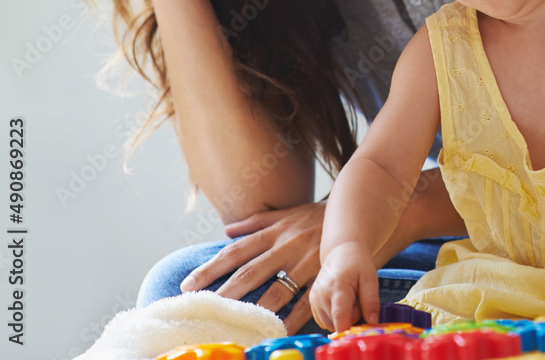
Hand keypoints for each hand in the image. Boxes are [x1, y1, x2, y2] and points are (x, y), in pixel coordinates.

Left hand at [179, 201, 324, 333]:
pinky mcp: (325, 275)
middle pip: (251, 272)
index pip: (236, 251)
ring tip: (236, 323)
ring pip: (277, 290)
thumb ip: (256, 222)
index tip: (189, 284)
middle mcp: (287, 247)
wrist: (355, 213)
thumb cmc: (316, 217)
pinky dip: (294, 317)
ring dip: (256, 308)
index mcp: (274, 232)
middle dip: (226, 291)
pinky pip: (307, 300)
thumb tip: (227, 230)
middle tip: (205, 308)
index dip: (211, 268)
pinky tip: (280, 329)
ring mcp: (306, 263)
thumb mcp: (286, 214)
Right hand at [310, 242, 379, 331]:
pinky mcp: (312, 303)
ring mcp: (314, 300)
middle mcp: (321, 295)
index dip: (350, 329)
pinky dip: (334, 317)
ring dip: (342, 318)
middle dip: (351, 318)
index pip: (340, 318)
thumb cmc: (358, 264)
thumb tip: (372, 322)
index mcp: (337, 288)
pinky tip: (341, 303)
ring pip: (331, 324)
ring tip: (349, 300)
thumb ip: (371, 301)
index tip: (361, 327)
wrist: (341, 252)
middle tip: (357, 300)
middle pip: (338, 323)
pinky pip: (324, 321)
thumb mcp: (370, 279)